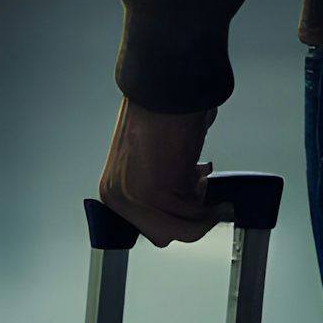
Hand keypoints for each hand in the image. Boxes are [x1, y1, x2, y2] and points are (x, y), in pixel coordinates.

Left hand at [96, 98, 223, 246]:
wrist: (163, 88)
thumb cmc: (158, 116)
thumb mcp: (147, 164)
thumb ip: (156, 190)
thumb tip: (184, 208)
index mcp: (112, 191)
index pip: (150, 228)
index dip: (177, 221)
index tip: (193, 214)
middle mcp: (119, 197)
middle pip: (166, 234)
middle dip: (193, 219)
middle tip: (210, 201)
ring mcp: (136, 197)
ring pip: (185, 226)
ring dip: (204, 205)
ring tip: (204, 177)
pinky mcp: (157, 191)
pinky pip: (195, 209)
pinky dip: (207, 192)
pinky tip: (202, 168)